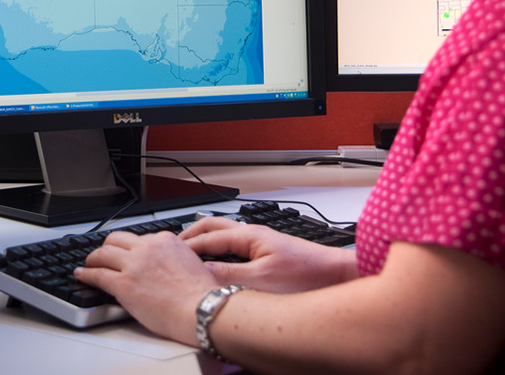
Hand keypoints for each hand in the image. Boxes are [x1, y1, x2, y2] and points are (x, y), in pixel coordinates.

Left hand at [75, 230, 216, 345]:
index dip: (131, 247)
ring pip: (103, 253)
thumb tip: (166, 261)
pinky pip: (97, 274)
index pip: (140, 238)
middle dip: (109, 246)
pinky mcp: (123, 284)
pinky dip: (86, 273)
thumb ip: (174, 255)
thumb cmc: (198, 292)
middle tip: (104, 254)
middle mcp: (147, 247)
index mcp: (165, 239)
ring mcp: (134, 264)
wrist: (198, 308)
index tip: (127, 253)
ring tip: (90, 263)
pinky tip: (82, 274)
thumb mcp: (190, 260)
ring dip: (94, 258)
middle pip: (117, 239)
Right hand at [180, 217, 357, 292]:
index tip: (168, 252)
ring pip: (226, 234)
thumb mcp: (260, 282)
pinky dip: (220, 249)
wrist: (334, 276)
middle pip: (216, 225)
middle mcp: (255, 233)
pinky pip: (236, 244)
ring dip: (207, 240)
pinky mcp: (269, 252)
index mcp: (250, 235)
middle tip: (173, 245)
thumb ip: (228, 276)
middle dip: (193, 233)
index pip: (209, 236)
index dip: (186, 245)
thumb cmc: (305, 276)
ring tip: (190, 252)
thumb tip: (202, 273)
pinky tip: (219, 263)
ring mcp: (262, 241)